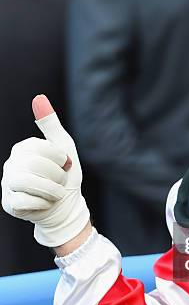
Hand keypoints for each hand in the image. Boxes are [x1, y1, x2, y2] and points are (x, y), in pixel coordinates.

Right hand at [1, 95, 89, 247]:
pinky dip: (43, 204)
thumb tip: (38, 97)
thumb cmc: (64, 175)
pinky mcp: (8, 203)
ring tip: (56, 193)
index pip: (41, 148)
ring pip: (28, 182)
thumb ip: (51, 124)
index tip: (65, 165)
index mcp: (23, 148)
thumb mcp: (63, 147)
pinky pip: (26, 201)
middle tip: (61, 182)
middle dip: (57, 177)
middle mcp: (11, 163)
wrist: (64, 207)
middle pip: (35, 165)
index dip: (60, 159)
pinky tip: (45, 203)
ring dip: (51, 190)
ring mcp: (7, 183)